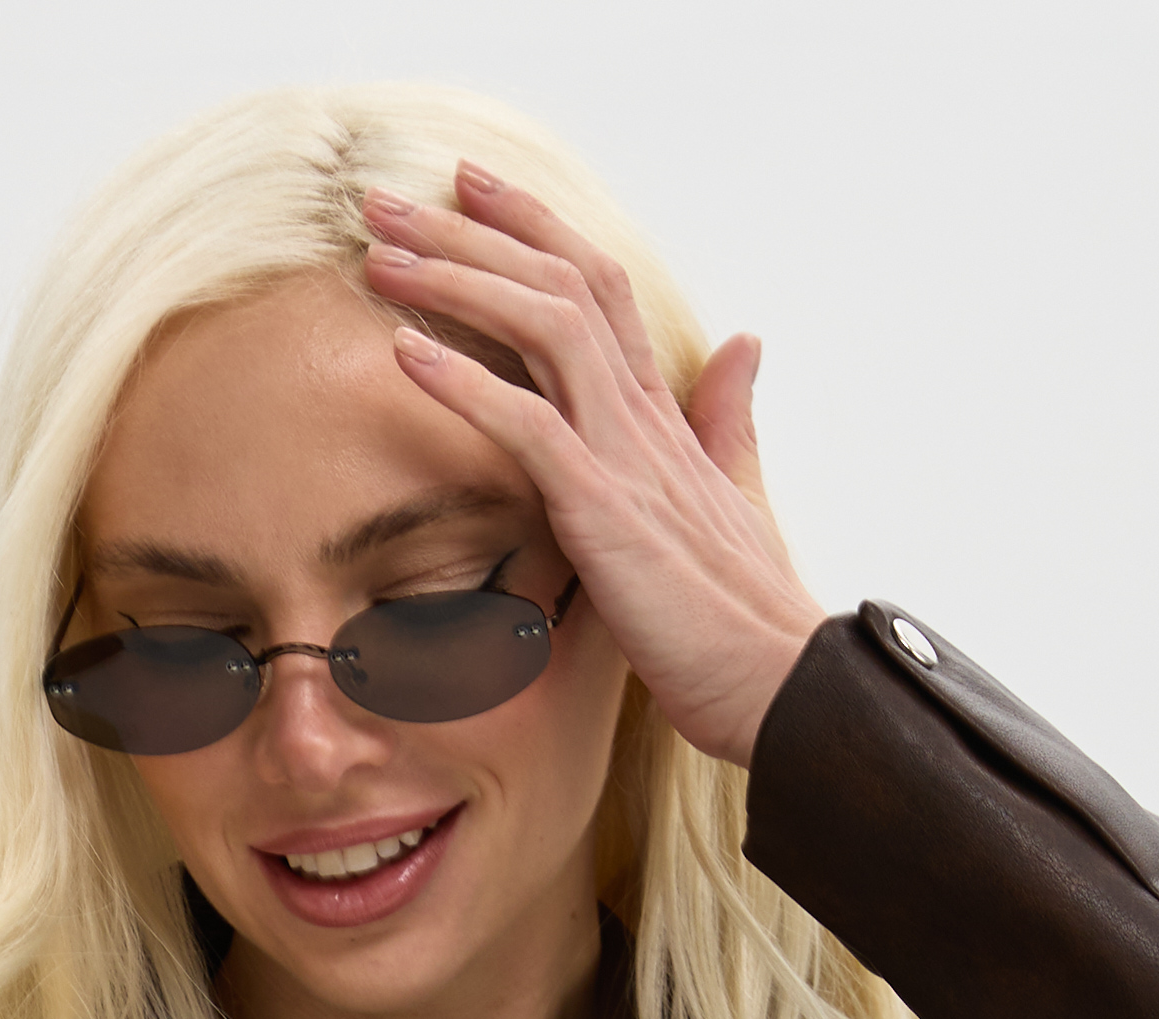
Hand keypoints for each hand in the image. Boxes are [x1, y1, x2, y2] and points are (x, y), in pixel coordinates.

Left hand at [359, 163, 822, 769]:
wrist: (777, 685)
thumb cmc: (745, 614)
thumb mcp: (737, 499)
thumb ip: (726, 419)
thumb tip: (743, 345)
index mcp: (664, 414)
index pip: (597, 286)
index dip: (533, 229)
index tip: (468, 193)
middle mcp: (644, 417)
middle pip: (560, 282)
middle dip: (470, 232)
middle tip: (387, 201)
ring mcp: (626, 458)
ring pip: (544, 326)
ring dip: (456, 283)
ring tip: (380, 259)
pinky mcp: (605, 513)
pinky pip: (527, 427)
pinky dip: (463, 383)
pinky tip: (403, 353)